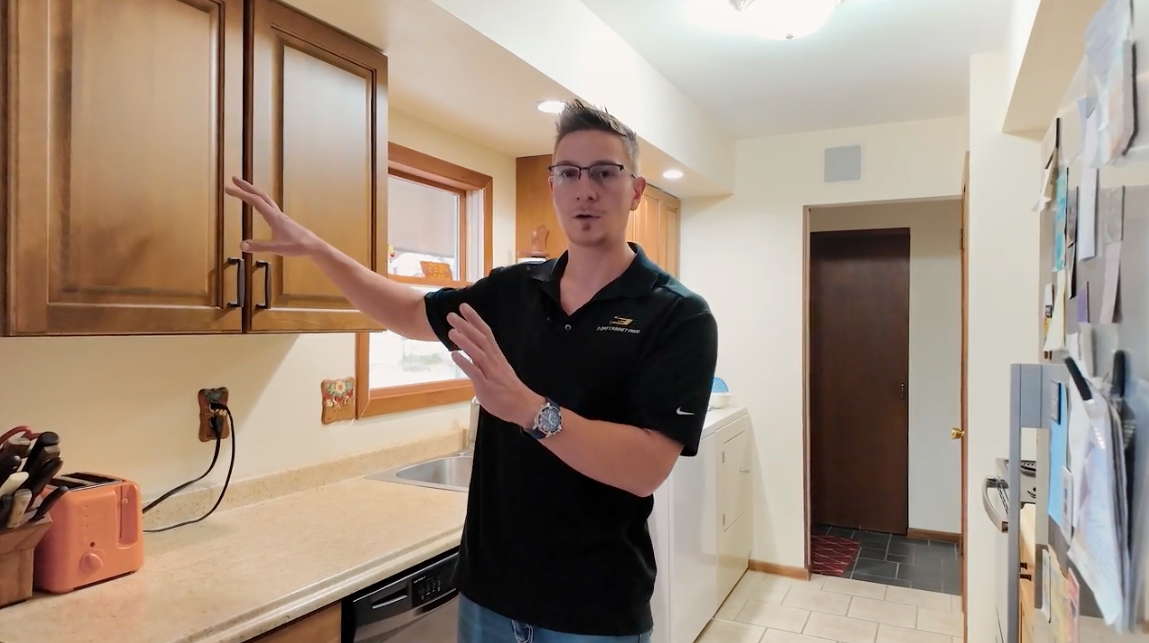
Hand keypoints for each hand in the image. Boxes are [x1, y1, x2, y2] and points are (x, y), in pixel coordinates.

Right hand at [223, 177, 322, 255]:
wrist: (314, 246)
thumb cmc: (298, 247)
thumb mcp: (278, 249)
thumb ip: (260, 247)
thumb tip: (241, 245)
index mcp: (274, 217)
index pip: (254, 201)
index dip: (240, 194)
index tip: (227, 189)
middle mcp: (276, 213)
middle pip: (260, 195)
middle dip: (246, 186)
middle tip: (233, 179)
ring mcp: (280, 216)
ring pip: (265, 198)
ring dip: (253, 192)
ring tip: (243, 188)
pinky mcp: (283, 220)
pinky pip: (269, 205)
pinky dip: (260, 200)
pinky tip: (259, 204)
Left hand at [447, 304, 541, 427]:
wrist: (524, 406)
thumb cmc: (508, 390)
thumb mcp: (495, 372)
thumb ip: (482, 363)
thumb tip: (468, 357)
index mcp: (496, 356)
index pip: (486, 333)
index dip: (475, 319)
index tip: (464, 307)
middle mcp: (494, 360)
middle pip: (481, 339)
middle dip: (466, 326)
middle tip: (451, 314)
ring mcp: (491, 373)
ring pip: (478, 353)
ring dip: (465, 341)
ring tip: (451, 331)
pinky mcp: (487, 386)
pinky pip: (475, 372)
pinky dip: (465, 363)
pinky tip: (454, 355)